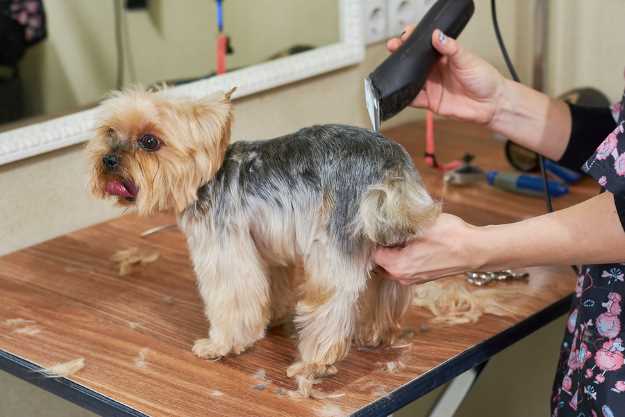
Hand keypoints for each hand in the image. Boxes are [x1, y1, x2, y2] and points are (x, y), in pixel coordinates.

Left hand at [373, 214, 481, 285]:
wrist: (475, 249)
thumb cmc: (450, 236)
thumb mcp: (419, 224)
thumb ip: (397, 225)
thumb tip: (382, 221)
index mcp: (398, 266)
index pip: (373, 254)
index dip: (375, 239)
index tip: (378, 228)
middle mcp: (403, 277)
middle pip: (381, 262)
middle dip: (383, 247)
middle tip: (387, 231)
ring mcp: (414, 279)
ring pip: (393, 265)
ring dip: (394, 252)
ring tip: (401, 236)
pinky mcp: (423, 277)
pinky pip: (405, 267)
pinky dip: (404, 257)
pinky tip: (413, 243)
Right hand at [386, 27, 505, 124]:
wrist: (491, 103)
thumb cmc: (484, 79)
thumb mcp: (467, 59)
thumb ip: (450, 48)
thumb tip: (437, 35)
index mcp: (443, 57)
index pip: (424, 46)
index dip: (413, 40)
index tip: (406, 34)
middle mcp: (434, 71)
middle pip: (413, 62)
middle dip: (401, 54)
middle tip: (394, 46)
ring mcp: (431, 86)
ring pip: (410, 79)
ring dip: (400, 75)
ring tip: (393, 67)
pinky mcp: (430, 102)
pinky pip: (413, 99)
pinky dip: (405, 95)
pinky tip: (400, 89)